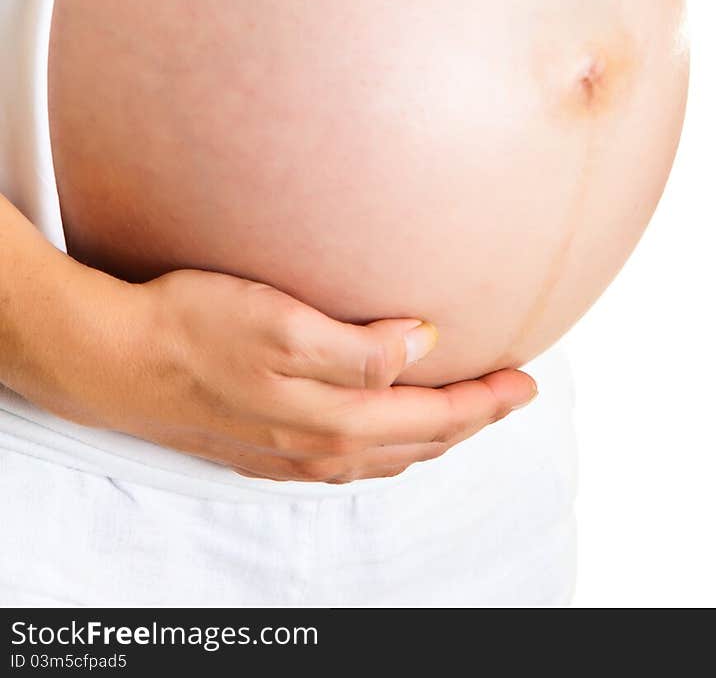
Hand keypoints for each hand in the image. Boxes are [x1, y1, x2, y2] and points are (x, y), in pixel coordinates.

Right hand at [8, 223, 537, 483]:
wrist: (120, 362)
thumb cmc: (198, 329)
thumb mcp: (285, 324)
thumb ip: (361, 346)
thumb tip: (425, 344)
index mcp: (335, 419)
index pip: (436, 416)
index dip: (488, 400)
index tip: (527, 377)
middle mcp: (322, 449)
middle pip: (421, 442)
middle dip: (474, 420)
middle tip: (513, 391)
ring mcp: (293, 455)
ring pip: (389, 455)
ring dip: (436, 434)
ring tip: (466, 410)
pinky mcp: (268, 449)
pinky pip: (354, 459)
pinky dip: (391, 444)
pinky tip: (388, 427)